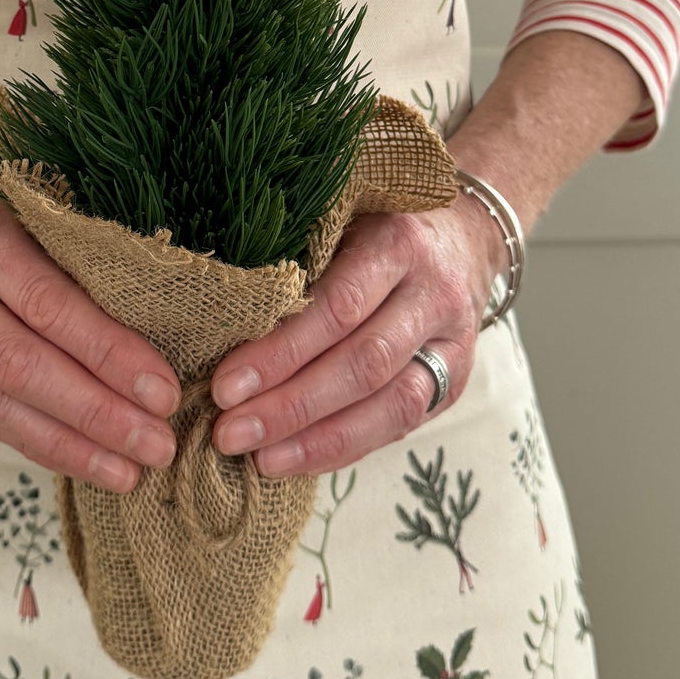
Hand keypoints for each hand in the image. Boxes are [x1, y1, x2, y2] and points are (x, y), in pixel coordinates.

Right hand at [0, 121, 181, 492]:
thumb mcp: (19, 200)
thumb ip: (69, 250)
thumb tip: (156, 314)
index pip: (46, 302)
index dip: (107, 352)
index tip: (162, 389)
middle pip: (21, 364)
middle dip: (96, 413)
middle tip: (157, 444)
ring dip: (68, 445)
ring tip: (128, 470)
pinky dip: (32, 441)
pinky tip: (80, 459)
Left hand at [208, 197, 501, 476]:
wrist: (461, 236)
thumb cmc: (374, 222)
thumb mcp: (340, 219)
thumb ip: (297, 260)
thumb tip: (217, 321)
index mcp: (398, 243)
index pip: (337, 307)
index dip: (280, 352)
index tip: (224, 385)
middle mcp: (433, 294)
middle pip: (363, 363)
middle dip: (291, 406)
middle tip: (230, 432)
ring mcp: (452, 343)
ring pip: (390, 404)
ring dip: (319, 440)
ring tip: (260, 459)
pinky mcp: (454, 381)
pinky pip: (401, 425)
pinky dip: (345, 447)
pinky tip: (297, 459)